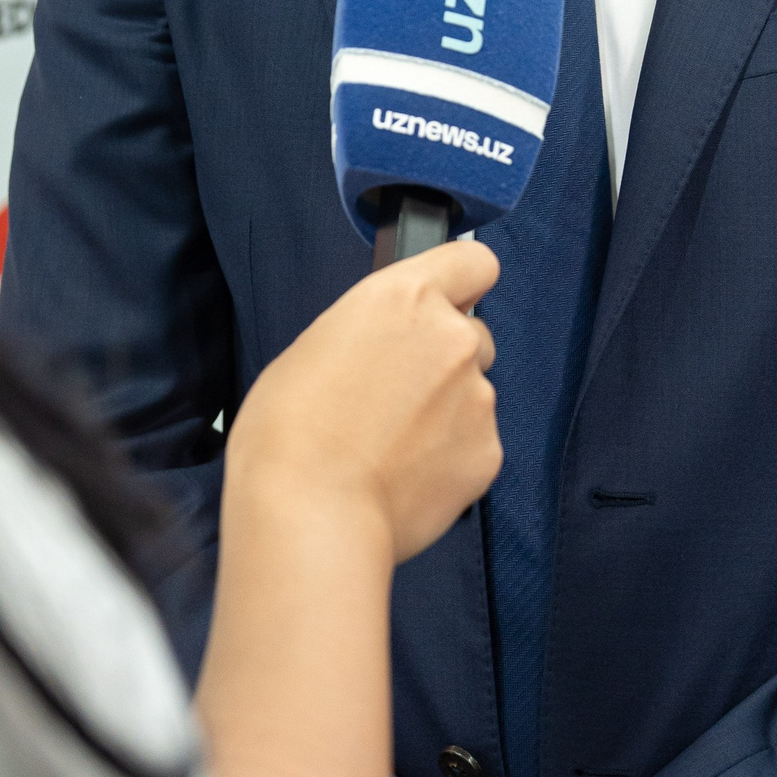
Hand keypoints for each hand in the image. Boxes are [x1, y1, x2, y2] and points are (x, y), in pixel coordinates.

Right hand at [225, 242, 499, 565]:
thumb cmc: (288, 432)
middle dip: (445, 360)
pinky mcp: (488, 452)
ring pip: (473, 395)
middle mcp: (452, 337)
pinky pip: (476, 445)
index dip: (461, 285)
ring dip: (446, 413)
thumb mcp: (316, 347)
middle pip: (472, 336)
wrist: (310, 512)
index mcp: (404, 297)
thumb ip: (373, 335)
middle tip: (397, 397)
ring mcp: (477, 396)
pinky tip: (406, 476)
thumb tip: (387, 353)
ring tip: (392, 448)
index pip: (473, 263)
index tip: (448, 303)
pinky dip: (450, 458)